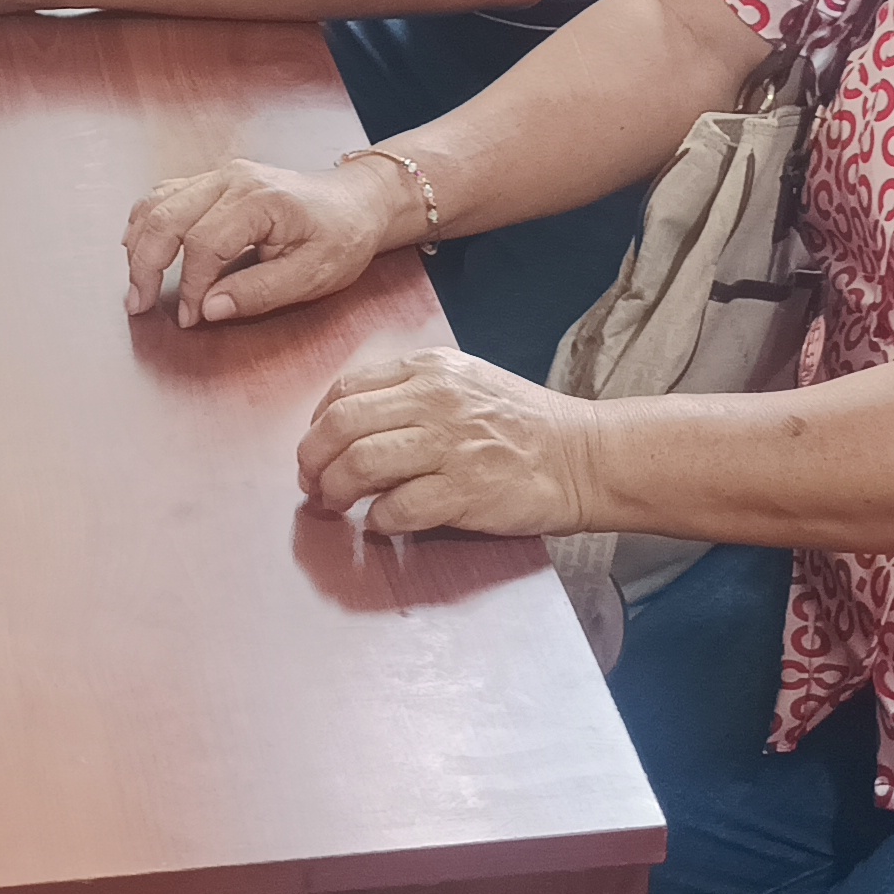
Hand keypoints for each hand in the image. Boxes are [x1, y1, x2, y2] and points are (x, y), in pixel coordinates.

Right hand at [121, 157, 403, 325]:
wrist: (356, 201)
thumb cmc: (341, 238)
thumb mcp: (314, 275)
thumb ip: (260, 291)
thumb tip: (208, 308)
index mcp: (260, 200)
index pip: (204, 243)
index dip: (190, 286)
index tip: (190, 319)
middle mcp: (232, 178)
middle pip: (167, 218)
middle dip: (145, 265)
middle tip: (138, 305)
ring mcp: (219, 175)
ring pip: (157, 203)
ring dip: (139, 244)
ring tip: (135, 285)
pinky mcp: (213, 181)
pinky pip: (164, 195)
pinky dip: (145, 223)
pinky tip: (138, 250)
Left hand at [296, 349, 600, 535]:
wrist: (581, 455)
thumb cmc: (521, 423)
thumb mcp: (463, 383)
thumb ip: (409, 394)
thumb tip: (349, 426)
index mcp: (429, 370)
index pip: (346, 390)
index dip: (316, 424)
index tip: (316, 449)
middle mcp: (435, 401)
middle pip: (342, 425)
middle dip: (312, 461)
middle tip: (311, 484)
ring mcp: (450, 446)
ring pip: (360, 464)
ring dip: (335, 492)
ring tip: (336, 505)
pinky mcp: (466, 491)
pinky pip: (398, 508)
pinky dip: (377, 520)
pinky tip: (379, 523)